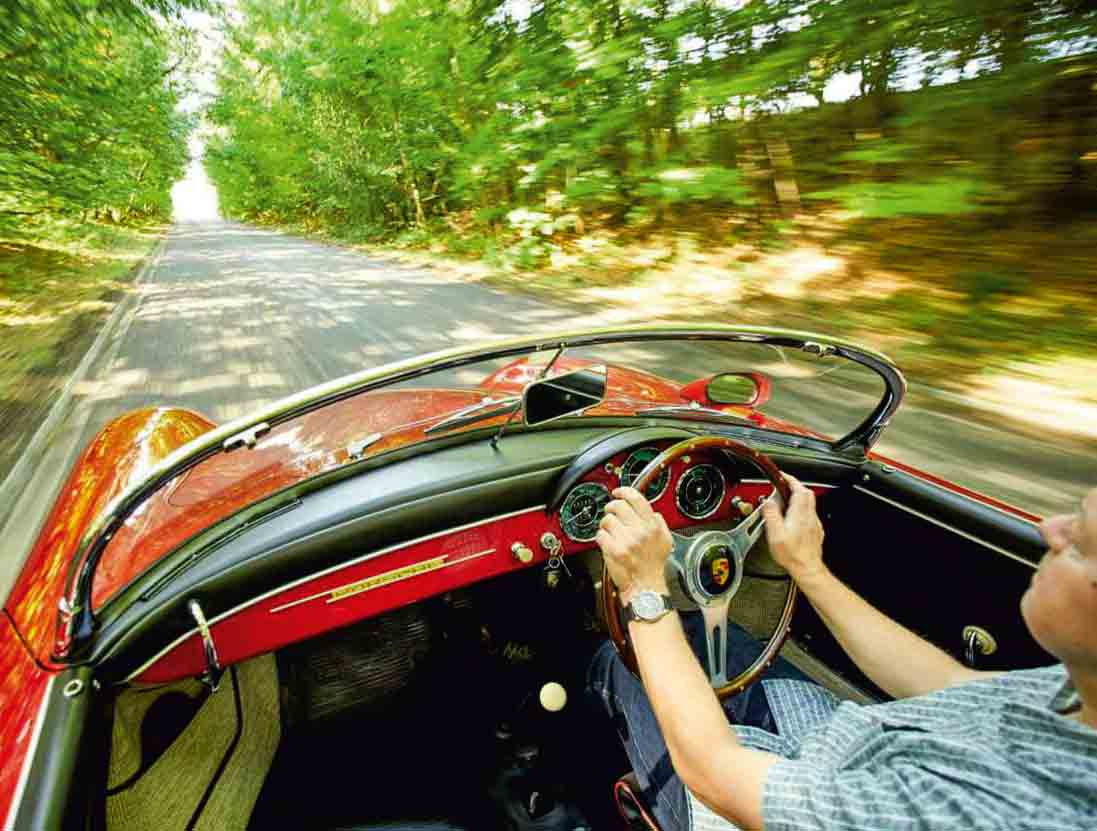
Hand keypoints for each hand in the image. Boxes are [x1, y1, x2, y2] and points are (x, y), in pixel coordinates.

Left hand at [596, 487, 672, 602]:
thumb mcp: (665, 541)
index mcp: (652, 526)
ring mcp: (627, 540)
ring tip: (610, 533)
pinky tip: (607, 543)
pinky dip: (601, 538)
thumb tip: (651, 512)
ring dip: (605, 525)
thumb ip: (659, 523)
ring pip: (607, 520)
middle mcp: (641, 531)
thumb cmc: (653, 566)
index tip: (618, 492)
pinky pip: (600, 535)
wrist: (646, 587)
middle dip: (611, 508)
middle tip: (611, 514)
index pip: (636, 498)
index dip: (624, 491)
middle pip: (618, 506)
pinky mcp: (615, 550)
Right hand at [762, 474, 826, 585]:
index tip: (783, 476)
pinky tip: (794, 517)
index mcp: (799, 513)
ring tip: (787, 500)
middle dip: (795, 486)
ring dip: (799, 497)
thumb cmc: (792, 555)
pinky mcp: (816, 531)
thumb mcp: (775, 534)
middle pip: (806, 493)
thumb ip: (771, 514)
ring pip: (810, 503)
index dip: (790, 479)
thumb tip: (768, 502)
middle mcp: (809, 516)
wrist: (807, 568)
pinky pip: (810, 514)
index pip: (798, 488)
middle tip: (785, 485)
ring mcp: (814, 523)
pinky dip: (802, 509)